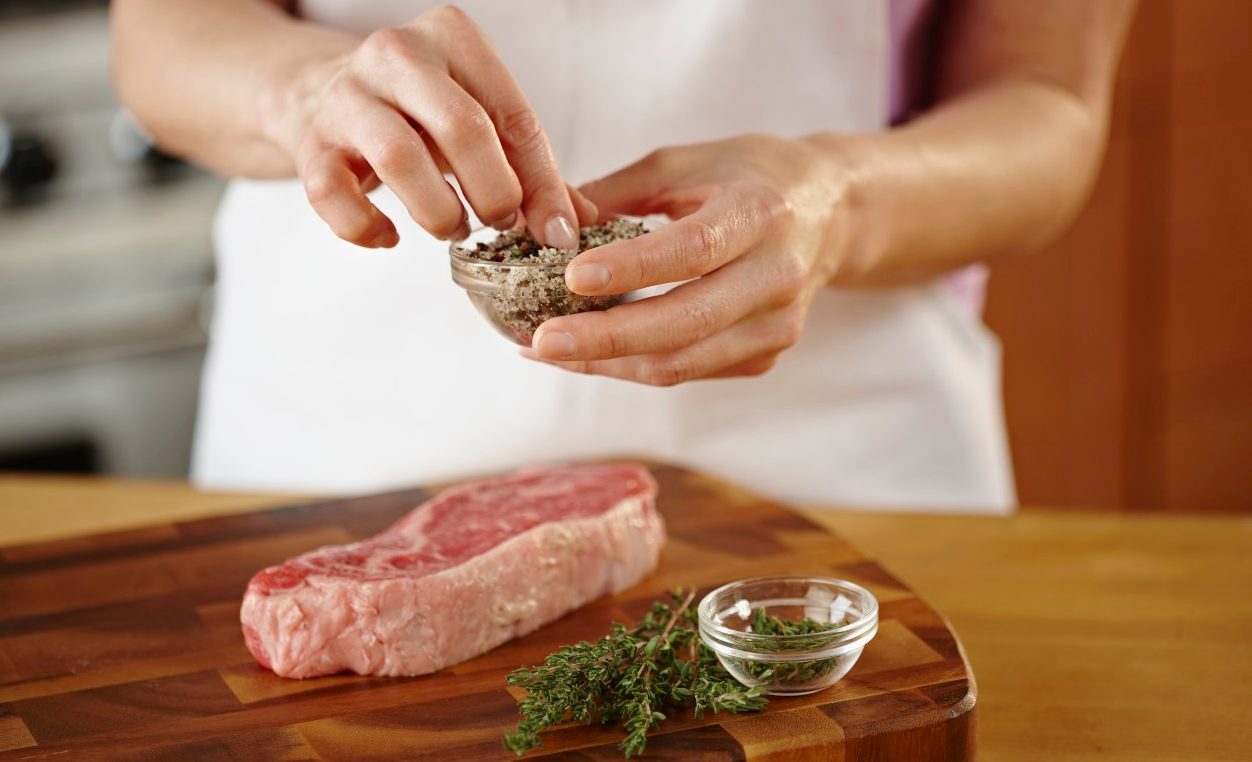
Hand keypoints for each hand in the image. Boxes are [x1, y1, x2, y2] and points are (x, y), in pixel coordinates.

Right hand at [265, 5, 594, 247]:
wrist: (316, 91)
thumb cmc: (418, 113)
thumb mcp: (478, 121)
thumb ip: (529, 168)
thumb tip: (579, 224)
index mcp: (452, 37)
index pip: (513, 115)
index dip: (542, 184)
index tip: (557, 232)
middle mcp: (397, 54)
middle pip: (461, 129)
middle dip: (493, 193)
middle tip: (500, 224)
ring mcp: (346, 95)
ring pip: (398, 160)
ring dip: (437, 212)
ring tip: (452, 229)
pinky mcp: (309, 142)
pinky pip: (332, 196)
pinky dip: (367, 228)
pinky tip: (390, 237)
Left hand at [523, 134, 854, 384]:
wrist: (831, 213)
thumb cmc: (747, 176)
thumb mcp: (685, 162)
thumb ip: (615, 193)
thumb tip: (547, 227)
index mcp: (759, 213)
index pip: (692, 250)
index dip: (631, 268)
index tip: (571, 278)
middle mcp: (776, 276)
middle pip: (685, 324)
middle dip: (605, 340)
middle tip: (540, 341)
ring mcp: (775, 325)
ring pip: (680, 363)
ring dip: (606, 362)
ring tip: (544, 350)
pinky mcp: (765, 355)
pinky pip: (687, 371)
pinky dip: (630, 366)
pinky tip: (587, 352)